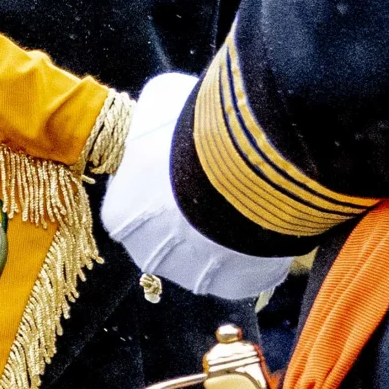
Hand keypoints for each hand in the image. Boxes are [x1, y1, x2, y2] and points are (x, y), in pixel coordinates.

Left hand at [100, 72, 298, 301]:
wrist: (254, 161)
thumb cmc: (195, 129)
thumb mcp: (159, 103)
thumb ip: (151, 124)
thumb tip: (155, 123)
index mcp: (121, 217)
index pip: (131, 207)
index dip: (158, 187)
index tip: (184, 169)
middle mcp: (150, 254)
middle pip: (167, 238)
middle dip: (190, 215)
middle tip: (220, 185)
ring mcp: (196, 275)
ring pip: (207, 258)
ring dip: (224, 236)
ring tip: (249, 202)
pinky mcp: (238, 285)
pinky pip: (245, 272)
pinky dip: (257, 253)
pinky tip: (267, 224)